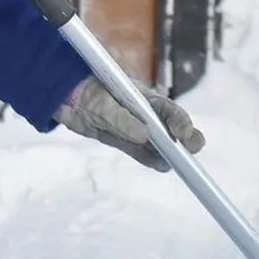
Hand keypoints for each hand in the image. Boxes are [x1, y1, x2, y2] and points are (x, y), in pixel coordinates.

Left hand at [55, 77, 204, 171]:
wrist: (65, 96)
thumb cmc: (86, 92)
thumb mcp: (101, 104)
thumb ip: (121, 119)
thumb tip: (144, 135)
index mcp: (142, 97)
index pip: (167, 109)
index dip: (179, 120)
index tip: (185, 134)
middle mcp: (144, 112)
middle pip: (169, 125)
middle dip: (184, 136)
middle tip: (193, 148)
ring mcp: (134, 127)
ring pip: (158, 141)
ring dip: (169, 152)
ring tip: (179, 164)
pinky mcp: (123, 139)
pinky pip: (141, 151)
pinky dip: (152, 159)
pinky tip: (163, 166)